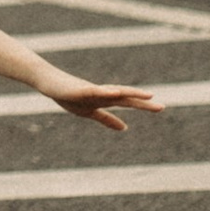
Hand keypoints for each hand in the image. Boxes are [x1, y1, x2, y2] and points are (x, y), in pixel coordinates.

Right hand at [40, 74, 163, 133]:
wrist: (48, 82)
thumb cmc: (68, 96)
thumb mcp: (90, 112)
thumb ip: (107, 119)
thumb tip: (125, 128)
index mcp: (105, 99)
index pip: (127, 102)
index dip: (143, 105)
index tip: (161, 108)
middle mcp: (102, 92)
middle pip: (126, 97)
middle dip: (143, 102)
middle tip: (161, 107)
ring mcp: (92, 89)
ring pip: (115, 91)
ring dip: (131, 93)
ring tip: (147, 96)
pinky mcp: (80, 89)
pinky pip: (96, 90)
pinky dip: (107, 92)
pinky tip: (116, 93)